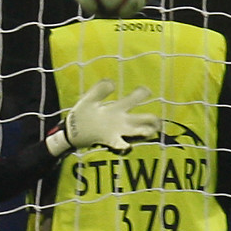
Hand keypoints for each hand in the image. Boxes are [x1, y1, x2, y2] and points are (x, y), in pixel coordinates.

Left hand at [45, 79, 159, 155]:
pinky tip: (127, 147)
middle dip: (152, 120)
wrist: (72, 130)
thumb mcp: (89, 99)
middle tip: (158, 121)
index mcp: (117, 108)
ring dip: (144, 132)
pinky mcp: (109, 141)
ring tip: (149, 132)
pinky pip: (119, 144)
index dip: (141, 94)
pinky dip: (124, 146)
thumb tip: (112, 82)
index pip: (133, 99)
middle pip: (141, 118)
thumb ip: (99, 90)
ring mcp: (116, 131)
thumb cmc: (83, 113)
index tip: (147, 91)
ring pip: (136, 132)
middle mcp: (120, 120)